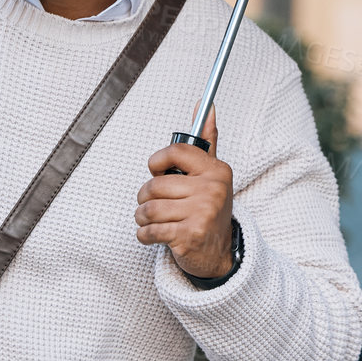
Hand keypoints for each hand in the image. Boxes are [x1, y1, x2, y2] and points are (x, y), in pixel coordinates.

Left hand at [136, 104, 233, 278]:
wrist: (219, 254)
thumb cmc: (208, 208)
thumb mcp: (211, 174)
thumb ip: (206, 141)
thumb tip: (207, 106)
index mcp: (216, 170)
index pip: (176, 151)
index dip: (157, 162)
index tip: (157, 171)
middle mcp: (212, 190)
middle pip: (155, 185)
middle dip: (145, 197)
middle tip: (152, 203)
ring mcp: (202, 214)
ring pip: (149, 209)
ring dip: (142, 217)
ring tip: (150, 220)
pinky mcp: (189, 236)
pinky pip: (149, 231)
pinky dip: (144, 235)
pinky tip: (152, 235)